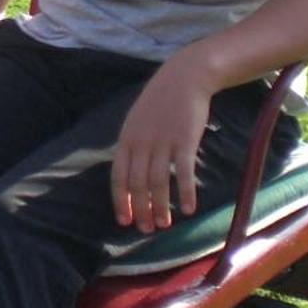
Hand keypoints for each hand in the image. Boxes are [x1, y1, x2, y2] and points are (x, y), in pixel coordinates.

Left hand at [110, 54, 214, 233]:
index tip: (124, 220)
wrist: (184, 78)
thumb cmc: (161, 102)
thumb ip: (133, 146)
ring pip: (158, 182)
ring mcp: (163, 142)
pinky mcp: (185, 141)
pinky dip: (186, 192)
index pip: (118, 177)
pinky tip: (189, 209)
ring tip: (164, 224)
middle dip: (140, 209)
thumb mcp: (137, 121)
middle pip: (137, 184)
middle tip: (146, 229)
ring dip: (160, 207)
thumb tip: (132, 173)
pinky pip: (184, 172)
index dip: (121, 200)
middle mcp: (141, 143)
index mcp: (127, 139)